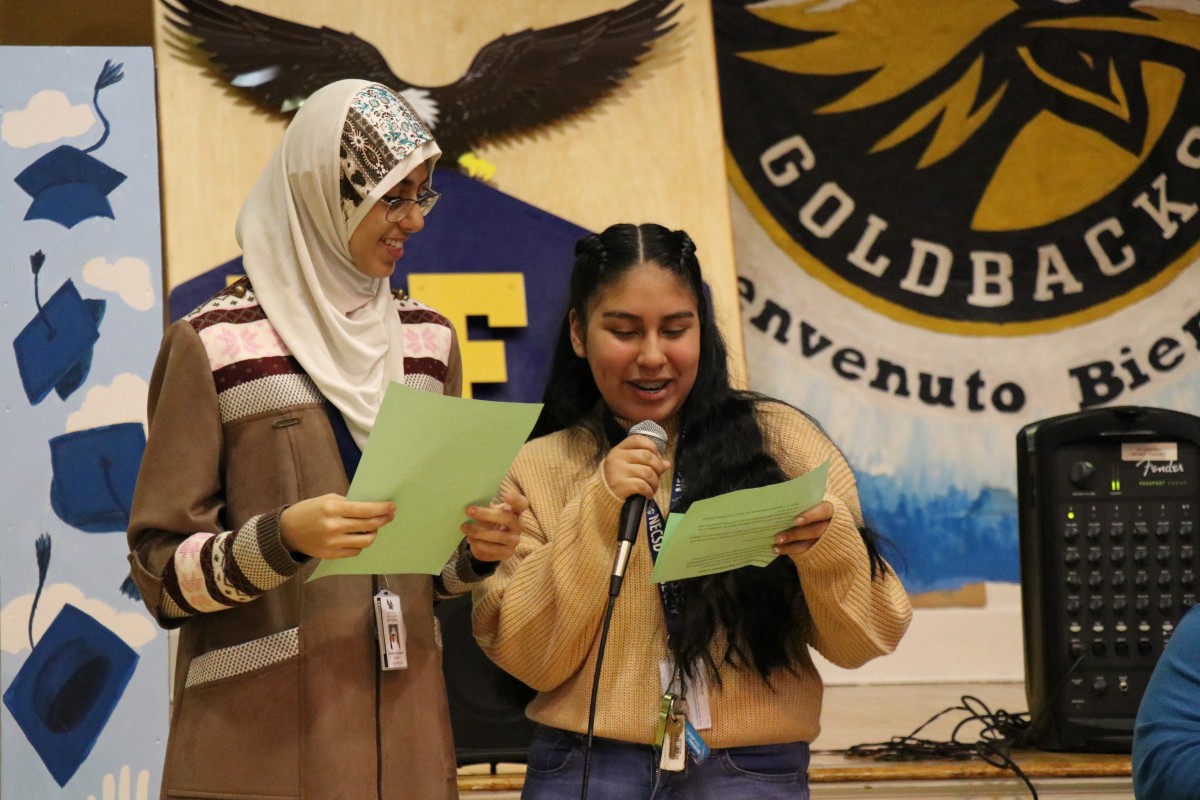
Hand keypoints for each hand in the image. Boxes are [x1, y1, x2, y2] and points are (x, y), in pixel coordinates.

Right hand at [279, 493, 395, 558]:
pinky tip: (359, 537)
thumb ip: (348, 503)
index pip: (365, 509)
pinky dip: (361, 544)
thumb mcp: (327, 499)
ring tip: (374, 528)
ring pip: (365, 541)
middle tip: (390, 516)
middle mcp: (333, 526)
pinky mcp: (330, 555)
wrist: (287, 531)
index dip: (382, 508)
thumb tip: (372, 507)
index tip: (392, 506)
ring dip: (373, 534)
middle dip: (383, 520)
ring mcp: (332, 542)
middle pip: (368, 525)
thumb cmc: (309, 511)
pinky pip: (355, 551)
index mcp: (332, 508)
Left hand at [461, 491, 527, 561]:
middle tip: (469, 511)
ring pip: (499, 536)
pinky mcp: (507, 552)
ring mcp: (514, 540)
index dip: (516, 500)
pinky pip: (493, 549)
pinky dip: (479, 544)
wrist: (492, 543)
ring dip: (479, 532)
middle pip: (507, 519)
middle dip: (486, 514)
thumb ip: (486, 507)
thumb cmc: (492, 522)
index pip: (522, 504)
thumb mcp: (491, 512)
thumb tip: (470, 505)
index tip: (506, 496)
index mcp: (516, 511)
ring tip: (465, 527)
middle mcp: (518, 526)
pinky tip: (470, 539)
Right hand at [603, 434, 670, 501]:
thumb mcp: (630, 466)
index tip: (657, 457)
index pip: (638, 439)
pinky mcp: (619, 485)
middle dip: (658, 467)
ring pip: (647, 472)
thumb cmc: (619, 479)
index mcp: (619, 449)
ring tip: (653, 488)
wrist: (603, 497)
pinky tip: (648, 494)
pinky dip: (649, 491)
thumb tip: (667, 463)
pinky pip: (642, 485)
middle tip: (657, 476)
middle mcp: (617, 458)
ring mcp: (617, 471)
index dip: (652, 446)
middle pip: (647, 456)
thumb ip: (647, 462)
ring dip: (655, 482)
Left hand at [774, 501, 833, 560]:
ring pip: (810, 544)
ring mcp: (826, 538)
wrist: (830, 518)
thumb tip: (780, 503)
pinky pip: (806, 551)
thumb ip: (802, 503)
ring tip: (776, 545)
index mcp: (831, 510)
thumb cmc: (815, 506)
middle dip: (795, 534)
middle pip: (815, 531)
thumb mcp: (814, 502)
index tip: (795, 521)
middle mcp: (830, 525)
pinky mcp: (820, 548)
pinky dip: (791, 550)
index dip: (810, 516)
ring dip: (790, 546)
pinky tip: (778, 549)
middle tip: (778, 537)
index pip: (823, 511)